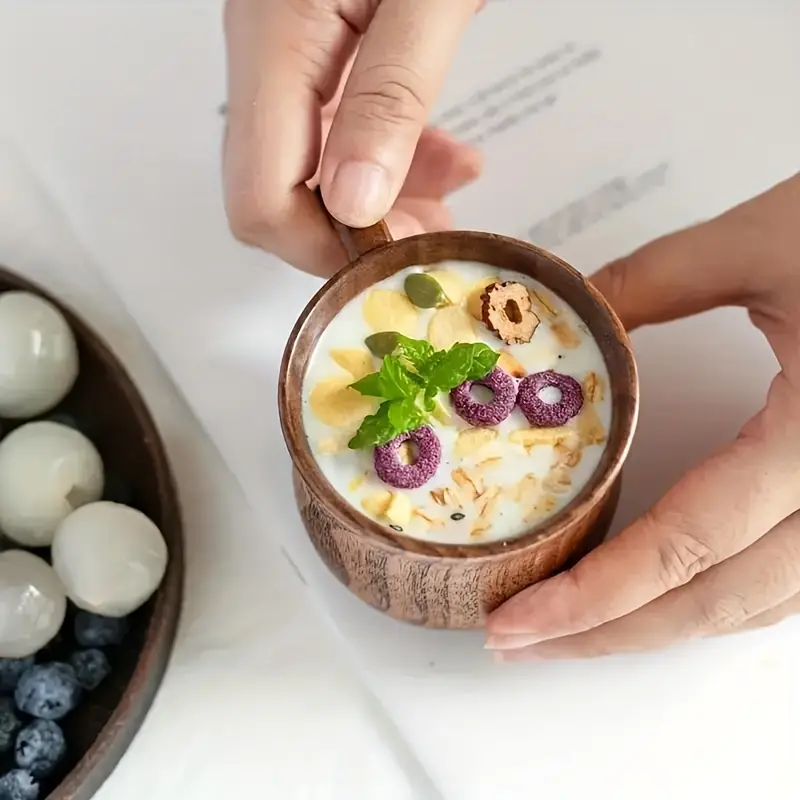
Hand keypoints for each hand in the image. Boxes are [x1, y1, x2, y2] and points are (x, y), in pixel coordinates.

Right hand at [222, 0, 483, 276]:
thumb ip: (390, 95)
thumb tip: (354, 204)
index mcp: (277, 37)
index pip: (263, 196)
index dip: (325, 248)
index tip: (395, 256)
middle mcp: (261, 50)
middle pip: (273, 192)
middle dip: (350, 233)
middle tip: (426, 238)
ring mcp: (282, 50)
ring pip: (305, 168)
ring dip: (374, 203)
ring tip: (443, 205)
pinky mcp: (314, 47)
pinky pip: (331, 130)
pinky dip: (382, 159)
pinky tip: (438, 159)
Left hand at [486, 173, 799, 659]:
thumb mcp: (765, 240)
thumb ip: (653, 279)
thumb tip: (569, 308)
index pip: (685, 545)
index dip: (592, 596)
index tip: (514, 622)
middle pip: (714, 603)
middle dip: (607, 634)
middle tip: (519, 640)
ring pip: (757, 606)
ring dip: (659, 626)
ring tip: (574, 626)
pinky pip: (790, 582)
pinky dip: (715, 598)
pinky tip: (663, 592)